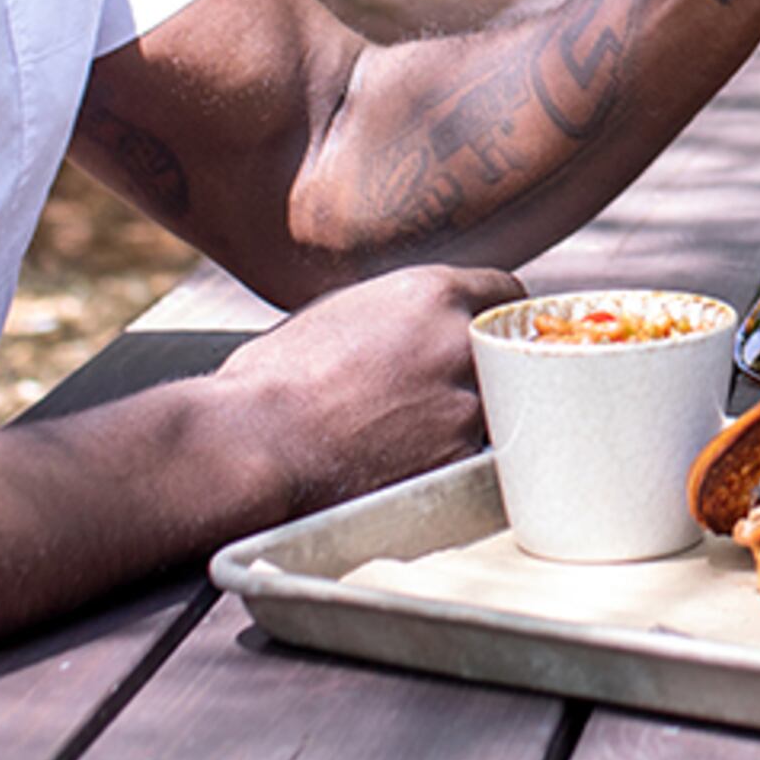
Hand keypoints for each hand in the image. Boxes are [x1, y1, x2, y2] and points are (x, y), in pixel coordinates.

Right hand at [214, 262, 525, 512]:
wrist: (251, 441)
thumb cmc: (272, 378)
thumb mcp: (338, 313)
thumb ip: (395, 312)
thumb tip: (413, 322)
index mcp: (431, 293)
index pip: (503, 292)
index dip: (494, 317)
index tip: (488, 336)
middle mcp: (459, 341)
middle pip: (509, 352)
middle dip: (491, 369)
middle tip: (457, 391)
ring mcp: (464, 403)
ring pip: (499, 409)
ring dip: (473, 421)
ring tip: (423, 435)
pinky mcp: (455, 460)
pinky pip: (478, 458)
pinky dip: (457, 463)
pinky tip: (417, 467)